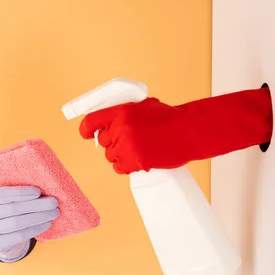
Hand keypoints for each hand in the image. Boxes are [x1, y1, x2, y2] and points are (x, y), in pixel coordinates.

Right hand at [0, 187, 59, 260]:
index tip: (38, 192)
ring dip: (39, 217)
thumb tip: (44, 189)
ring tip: (54, 212)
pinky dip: (36, 229)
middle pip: (12, 209)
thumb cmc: (6, 212)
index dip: (21, 192)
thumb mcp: (5, 201)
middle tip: (54, 202)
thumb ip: (18, 195)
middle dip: (36, 205)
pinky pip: (20, 236)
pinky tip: (47, 223)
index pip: (2, 194)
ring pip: (17, 223)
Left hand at [79, 87, 272, 173]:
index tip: (86, 134)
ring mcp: (127, 146)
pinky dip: (126, 167)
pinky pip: (119, 168)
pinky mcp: (135, 161)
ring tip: (139, 149)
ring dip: (120, 155)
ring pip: (110, 156)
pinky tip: (139, 160)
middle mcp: (121, 128)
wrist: (189, 131)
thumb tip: (107, 123)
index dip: (86, 129)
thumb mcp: (143, 107)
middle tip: (129, 142)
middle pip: (103, 142)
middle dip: (113, 143)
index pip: (92, 121)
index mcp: (121, 111)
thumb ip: (124, 113)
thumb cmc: (170, 119)